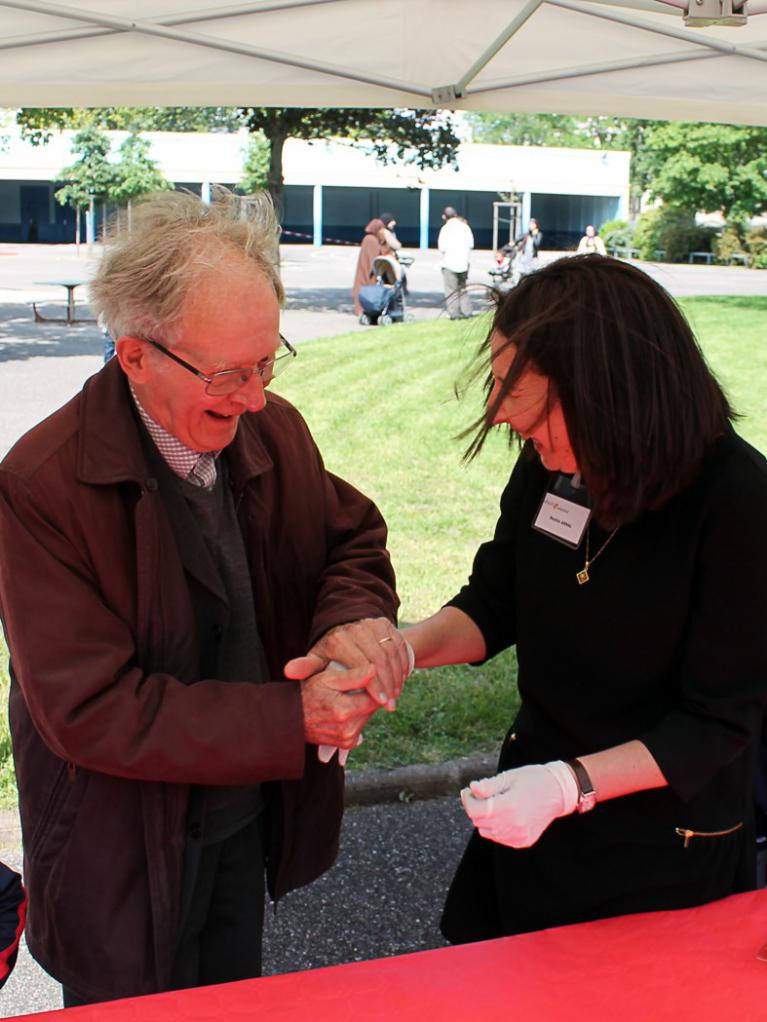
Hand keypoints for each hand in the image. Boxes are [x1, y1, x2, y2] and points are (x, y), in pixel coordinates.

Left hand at [284, 618, 411, 710]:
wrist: (346, 626)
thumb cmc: (331, 651)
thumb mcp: (317, 658)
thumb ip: (306, 666)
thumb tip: (289, 672)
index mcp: (339, 638)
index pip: (361, 665)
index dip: (373, 686)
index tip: (379, 703)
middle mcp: (357, 628)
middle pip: (379, 659)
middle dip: (388, 685)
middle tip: (390, 705)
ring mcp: (373, 624)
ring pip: (391, 653)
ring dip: (397, 676)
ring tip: (396, 695)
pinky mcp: (386, 624)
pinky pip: (400, 645)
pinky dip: (403, 664)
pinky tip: (402, 679)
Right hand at [300, 661, 380, 748]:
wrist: (291, 718)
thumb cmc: (308, 694)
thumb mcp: (327, 679)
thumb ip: (353, 675)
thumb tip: (374, 669)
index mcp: (344, 711)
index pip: (376, 697)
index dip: (375, 685)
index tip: (369, 678)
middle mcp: (347, 728)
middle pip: (373, 708)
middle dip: (368, 696)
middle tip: (354, 687)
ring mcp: (347, 739)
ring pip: (367, 717)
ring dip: (362, 707)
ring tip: (347, 698)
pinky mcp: (346, 744)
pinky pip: (361, 727)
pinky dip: (356, 718)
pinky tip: (344, 711)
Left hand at [461, 761, 578, 848]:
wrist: (558, 792)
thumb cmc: (532, 780)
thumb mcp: (509, 777)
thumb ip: (488, 786)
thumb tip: (472, 789)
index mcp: (509, 806)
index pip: (475, 810)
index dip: (467, 799)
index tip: (468, 790)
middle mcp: (514, 825)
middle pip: (478, 821)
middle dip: (475, 806)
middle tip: (480, 793)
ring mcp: (518, 836)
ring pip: (486, 831)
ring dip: (485, 818)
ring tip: (495, 803)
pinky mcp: (522, 842)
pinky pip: (498, 837)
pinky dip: (496, 826)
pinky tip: (505, 814)